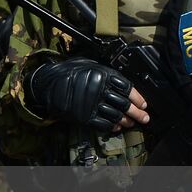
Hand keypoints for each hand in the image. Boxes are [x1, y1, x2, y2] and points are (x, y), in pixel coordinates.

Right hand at [27, 58, 147, 133]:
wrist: (47, 83)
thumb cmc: (67, 71)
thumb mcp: (88, 64)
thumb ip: (105, 72)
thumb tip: (123, 85)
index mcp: (102, 74)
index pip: (127, 88)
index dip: (138, 98)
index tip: (144, 104)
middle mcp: (99, 89)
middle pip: (124, 104)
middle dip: (137, 113)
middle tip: (144, 118)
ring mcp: (91, 103)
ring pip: (116, 115)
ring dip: (126, 121)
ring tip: (131, 123)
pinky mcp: (84, 116)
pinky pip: (103, 124)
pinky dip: (112, 127)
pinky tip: (116, 127)